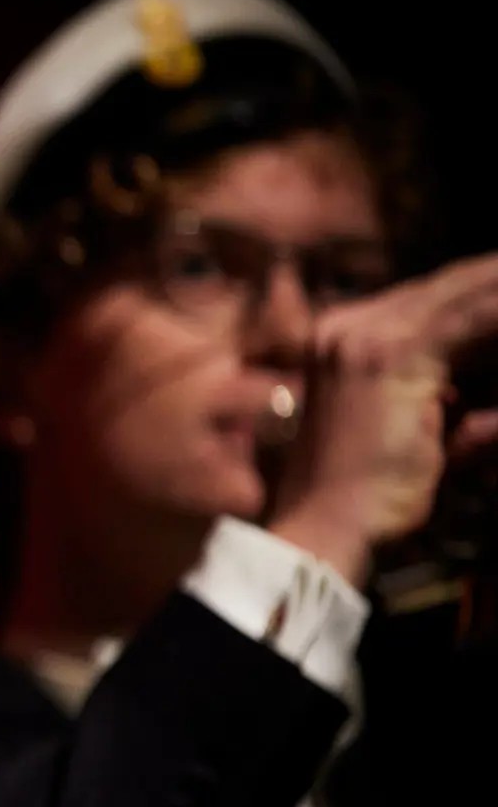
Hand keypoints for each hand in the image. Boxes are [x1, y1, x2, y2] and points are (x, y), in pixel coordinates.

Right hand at [264, 254, 497, 580]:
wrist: (325, 523)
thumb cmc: (359, 493)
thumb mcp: (397, 428)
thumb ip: (429, 396)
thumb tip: (458, 390)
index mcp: (337, 339)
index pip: (425, 299)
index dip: (478, 290)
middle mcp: (343, 326)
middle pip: (444, 286)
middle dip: (491, 282)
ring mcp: (363, 337)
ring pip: (460, 293)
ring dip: (494, 292)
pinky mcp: (391, 354)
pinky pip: (470, 318)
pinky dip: (496, 310)